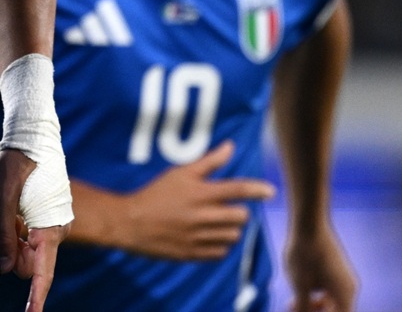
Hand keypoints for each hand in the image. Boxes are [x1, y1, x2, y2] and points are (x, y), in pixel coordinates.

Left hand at [0, 146, 67, 311]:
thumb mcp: (3, 199)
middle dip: (13, 255)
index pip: (43, 272)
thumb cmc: (17, 163)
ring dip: (14, 240)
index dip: (36, 297)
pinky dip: (17, 231)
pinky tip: (13, 209)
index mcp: (49, 229)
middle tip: (3, 222)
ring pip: (28, 251)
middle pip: (30, 263)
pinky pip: (29, 237)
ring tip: (8, 211)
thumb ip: (4, 235)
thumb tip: (5, 269)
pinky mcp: (48, 218)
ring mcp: (54, 225)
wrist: (32, 136)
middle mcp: (56, 231)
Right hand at [109, 141, 275, 259]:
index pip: (238, 189)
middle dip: (238, 211)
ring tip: (215, 222)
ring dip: (230, 228)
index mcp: (200, 193)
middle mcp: (202, 216)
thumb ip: (208, 162)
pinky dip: (219, 244)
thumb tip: (230, 146)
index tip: (271, 191)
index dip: (258, 189)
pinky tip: (207, 236)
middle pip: (241, 216)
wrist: (131, 223)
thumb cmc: (156, 193)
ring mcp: (198, 237)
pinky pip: (221, 252)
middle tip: (224, 208)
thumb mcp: (180, 173)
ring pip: (233, 235)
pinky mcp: (194, 254)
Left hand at [286, 226, 356, 311]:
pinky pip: (328, 289)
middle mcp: (348, 288)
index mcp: (344, 295)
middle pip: (336, 311)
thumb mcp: (299, 286)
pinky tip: (298, 286)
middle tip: (292, 307)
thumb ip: (304, 308)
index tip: (303, 311)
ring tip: (292, 301)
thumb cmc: (303, 253)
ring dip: (313, 305)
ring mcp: (343, 277)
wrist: (308, 222)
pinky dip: (314, 293)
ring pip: (331, 301)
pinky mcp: (336, 269)